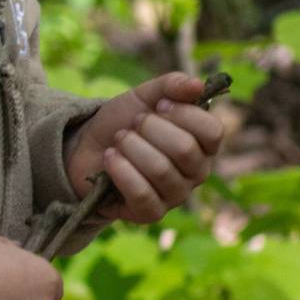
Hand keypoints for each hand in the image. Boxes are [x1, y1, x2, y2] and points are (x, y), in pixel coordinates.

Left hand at [66, 72, 223, 224]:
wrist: (86, 148)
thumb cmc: (124, 122)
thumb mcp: (145, 96)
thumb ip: (172, 85)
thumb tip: (198, 86)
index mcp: (203, 144)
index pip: (213, 131)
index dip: (183, 114)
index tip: (158, 106)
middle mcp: (197, 172)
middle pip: (185, 149)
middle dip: (150, 129)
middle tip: (132, 124)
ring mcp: (176, 195)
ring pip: (161, 170)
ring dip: (131, 147)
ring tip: (119, 140)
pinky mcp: (151, 213)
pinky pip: (142, 193)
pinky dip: (121, 170)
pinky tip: (110, 158)